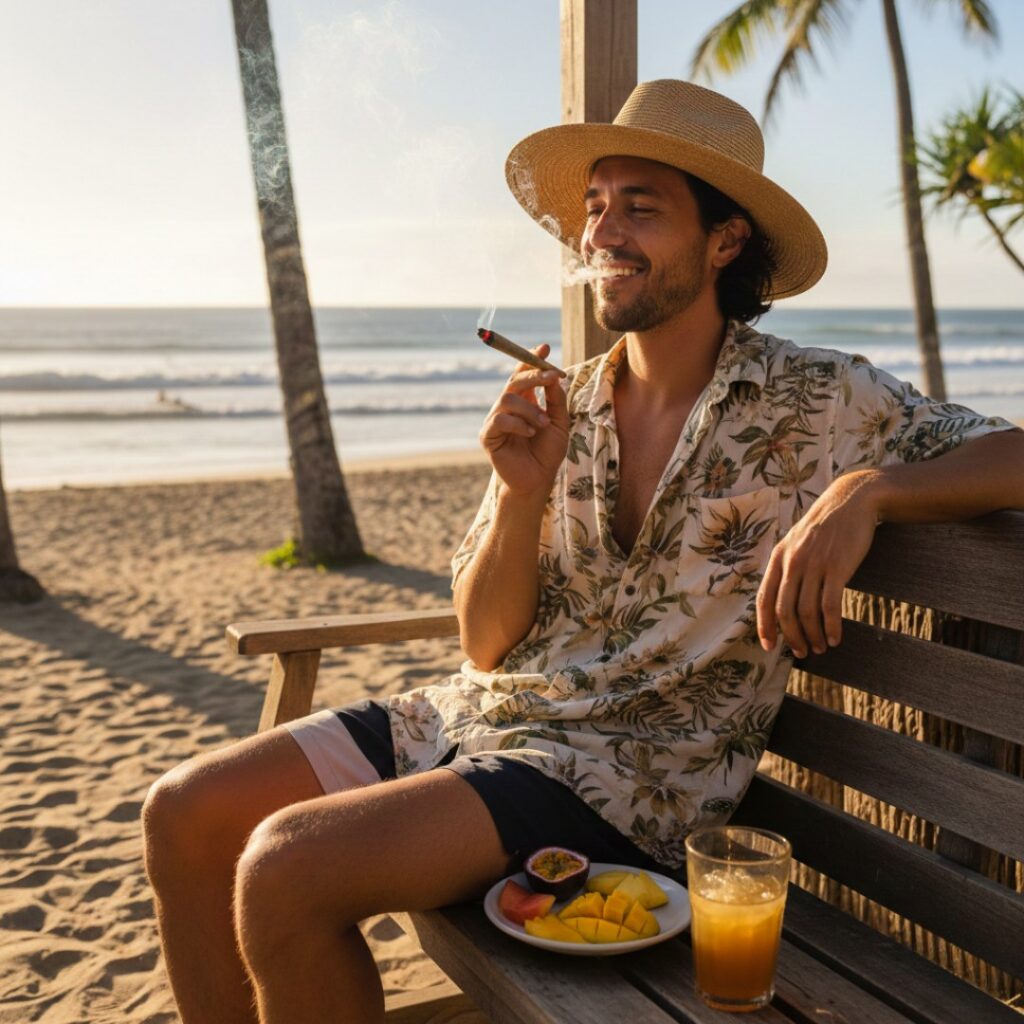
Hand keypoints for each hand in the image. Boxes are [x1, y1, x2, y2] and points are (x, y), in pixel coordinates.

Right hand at [479, 344, 569, 495]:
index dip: (530, 359)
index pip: (523, 374)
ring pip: (508, 398)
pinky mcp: (488, 435)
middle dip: (533, 375)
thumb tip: (554, 377)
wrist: (537, 480)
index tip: (544, 347)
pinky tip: (529, 434)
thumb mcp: (559, 423)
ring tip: (542, 424)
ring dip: (530, 409)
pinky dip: (518, 424)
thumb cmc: (547, 453)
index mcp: (523, 401)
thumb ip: (556, 400)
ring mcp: (495, 420)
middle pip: (514, 380)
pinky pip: (500, 420)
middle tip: (552, 376)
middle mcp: (507, 407)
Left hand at [756, 471, 881, 657]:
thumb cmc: (825, 528)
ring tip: (821, 647)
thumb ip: (788, 567)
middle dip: (792, 637)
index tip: (769, 645)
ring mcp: (814, 564)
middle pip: (784, 611)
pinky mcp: (837, 567)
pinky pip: (830, 606)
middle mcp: (792, 562)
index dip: (764, 625)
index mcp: (779, 558)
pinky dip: (831, 626)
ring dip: (813, 635)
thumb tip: (783, 600)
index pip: (764, 599)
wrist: (851, 501)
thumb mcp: (797, 542)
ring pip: (807, 612)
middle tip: (802, 652)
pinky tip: (835, 637)